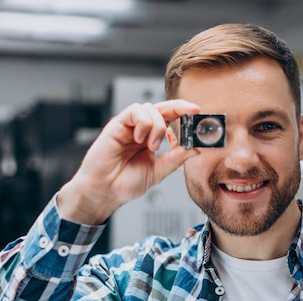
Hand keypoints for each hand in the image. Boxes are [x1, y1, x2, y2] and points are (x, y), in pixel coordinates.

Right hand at [57, 100, 200, 224]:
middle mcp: (141, 130)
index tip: (199, 113)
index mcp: (151, 139)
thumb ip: (175, 158)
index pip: (170, 119)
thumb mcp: (158, 171)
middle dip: (180, 107)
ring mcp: (130, 126)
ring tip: (152, 147)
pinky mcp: (117, 124)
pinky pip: (135, 111)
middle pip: (163, 108)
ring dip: (157, 126)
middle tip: (192, 112)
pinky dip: (144, 122)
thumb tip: (195, 148)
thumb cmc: (124, 183)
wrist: (104, 192)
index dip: (184, 113)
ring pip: (150, 108)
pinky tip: (141, 139)